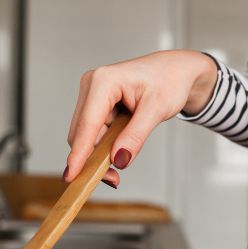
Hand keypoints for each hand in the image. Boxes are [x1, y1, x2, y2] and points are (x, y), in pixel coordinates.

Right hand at [64, 49, 216, 186]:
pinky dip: (104, 145)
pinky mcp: (96, 104)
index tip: (71, 176)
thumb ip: (136, 136)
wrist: (176, 70)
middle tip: (114, 178)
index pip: (87, 124)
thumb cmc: (169, 81)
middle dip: (94, 158)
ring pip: (87, 135)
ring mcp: (92, 94)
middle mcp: (92, 85)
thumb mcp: (157, 110)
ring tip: (124, 158)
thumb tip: (119, 160)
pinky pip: (94, 132)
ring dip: (101, 152)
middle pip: (82, 133)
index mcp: (104, 81)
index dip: (79, 153)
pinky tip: (119, 149)